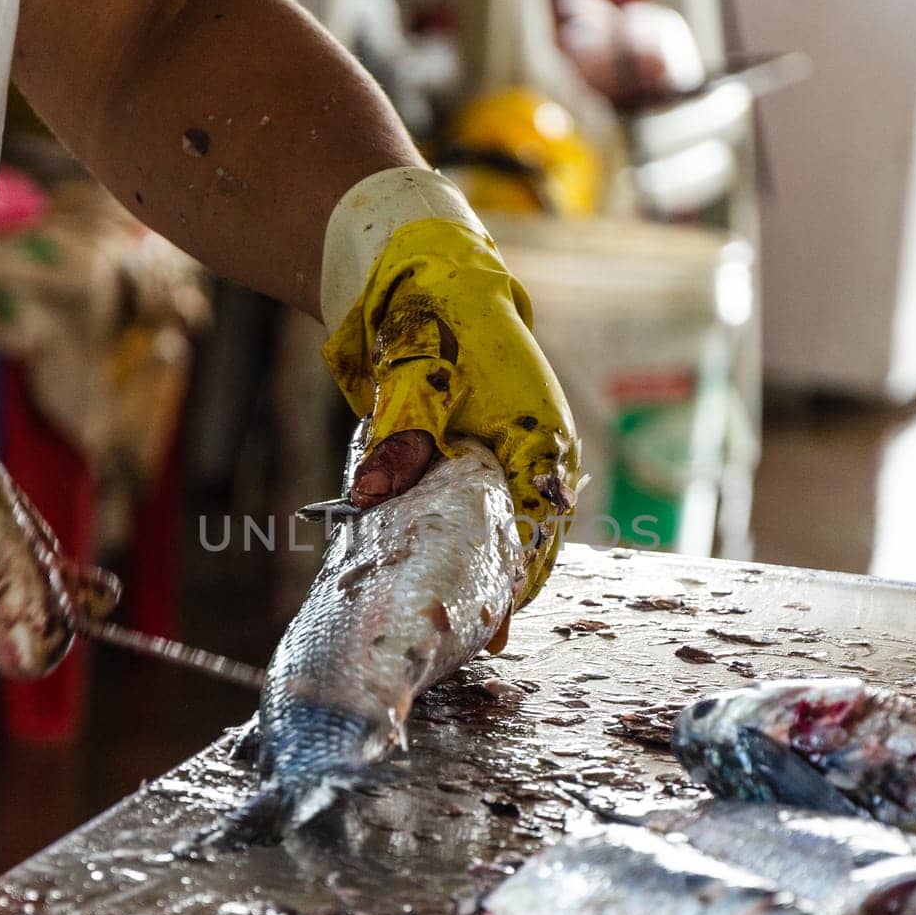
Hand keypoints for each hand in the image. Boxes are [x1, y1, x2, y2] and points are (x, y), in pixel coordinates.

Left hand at [321, 171, 579, 605]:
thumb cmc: (433, 319)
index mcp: (539, 437)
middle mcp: (540, 455)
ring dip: (485, 569)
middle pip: (531, 540)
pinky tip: (441, 575)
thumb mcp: (417, 379)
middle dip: (502, 587)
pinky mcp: (491, 458)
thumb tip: (375, 492)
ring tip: (460, 623)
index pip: (539, 529)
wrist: (425, 274)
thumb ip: (401, 437)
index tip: (493, 625)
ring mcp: (518, 458)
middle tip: (475, 640)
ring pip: (511, 531)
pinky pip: (488, 514)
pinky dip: (469, 543)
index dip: (516, 581)